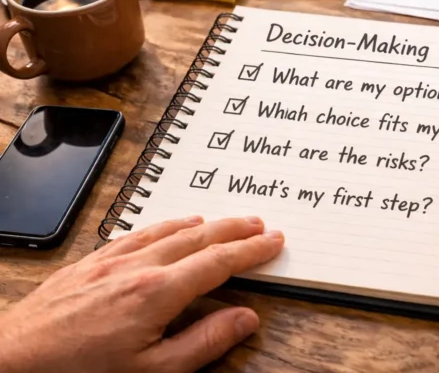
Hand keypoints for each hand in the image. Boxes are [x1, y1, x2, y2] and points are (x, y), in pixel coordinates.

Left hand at [0, 216, 283, 372]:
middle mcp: (137, 266)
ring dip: (203, 223)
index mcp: (158, 292)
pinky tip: (168, 226)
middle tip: (259, 223)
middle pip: (199, 237)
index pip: (219, 262)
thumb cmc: (79, 372)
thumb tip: (245, 319)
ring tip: (223, 221)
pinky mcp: (90, 262)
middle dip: (234, 229)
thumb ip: (204, 342)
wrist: (11, 361)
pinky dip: (164, 225)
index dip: (251, 250)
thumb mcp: (153, 372)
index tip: (273, 241)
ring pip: (169, 230)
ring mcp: (111, 260)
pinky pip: (137, 231)